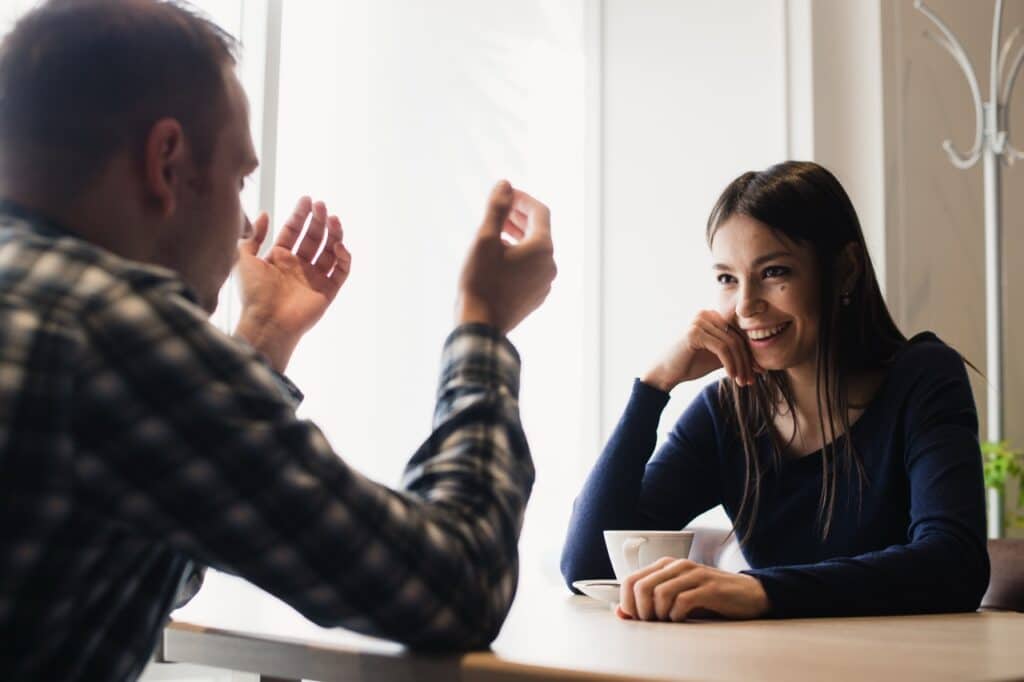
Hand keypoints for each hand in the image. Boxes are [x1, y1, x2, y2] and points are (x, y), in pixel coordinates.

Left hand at [234, 196, 351, 371]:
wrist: (266, 321)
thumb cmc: (252, 293)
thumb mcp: (243, 258)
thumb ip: (252, 235)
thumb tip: (265, 214)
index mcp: (279, 258)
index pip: (294, 231)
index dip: (301, 215)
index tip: (307, 199)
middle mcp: (298, 267)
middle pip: (313, 238)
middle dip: (318, 221)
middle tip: (321, 205)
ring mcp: (314, 279)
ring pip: (330, 251)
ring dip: (334, 234)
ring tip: (334, 218)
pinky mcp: (328, 291)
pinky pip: (341, 271)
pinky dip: (343, 257)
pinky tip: (337, 245)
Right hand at [455, 180, 556, 333]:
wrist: (481, 325)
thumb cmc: (481, 281)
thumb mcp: (485, 239)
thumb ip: (497, 208)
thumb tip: (505, 184)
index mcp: (542, 248)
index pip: (540, 212)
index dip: (522, 199)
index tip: (505, 194)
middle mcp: (549, 265)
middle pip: (539, 232)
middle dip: (519, 217)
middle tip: (499, 210)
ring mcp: (544, 283)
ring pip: (535, 252)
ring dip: (518, 237)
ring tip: (496, 232)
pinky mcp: (535, 297)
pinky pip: (531, 269)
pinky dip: (519, 257)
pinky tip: (499, 258)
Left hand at [617, 558, 769, 621]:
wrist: (748, 594)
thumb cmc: (708, 598)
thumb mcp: (675, 599)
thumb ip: (648, 603)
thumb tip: (620, 613)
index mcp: (665, 565)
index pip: (630, 580)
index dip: (628, 604)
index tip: (638, 619)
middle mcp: (676, 565)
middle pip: (641, 587)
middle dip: (642, 611)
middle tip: (653, 623)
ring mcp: (694, 574)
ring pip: (659, 593)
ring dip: (660, 615)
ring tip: (669, 622)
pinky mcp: (709, 587)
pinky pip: (682, 601)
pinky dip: (677, 616)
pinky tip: (683, 620)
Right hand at [641, 310, 761, 392]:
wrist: (664, 373)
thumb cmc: (688, 365)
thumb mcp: (717, 359)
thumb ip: (734, 356)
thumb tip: (761, 366)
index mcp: (711, 316)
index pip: (738, 333)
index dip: (750, 354)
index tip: (757, 373)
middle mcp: (706, 314)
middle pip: (737, 337)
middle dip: (747, 361)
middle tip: (751, 380)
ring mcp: (699, 321)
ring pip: (732, 344)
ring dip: (740, 365)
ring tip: (742, 381)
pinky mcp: (695, 332)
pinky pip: (722, 348)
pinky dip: (730, 364)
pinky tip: (731, 376)